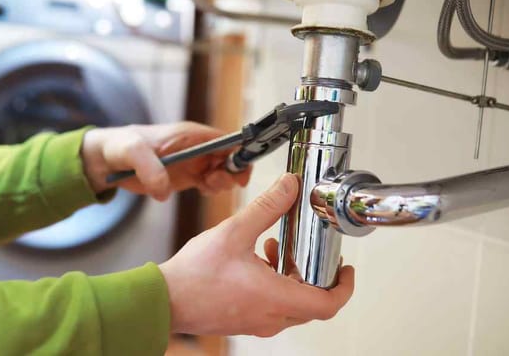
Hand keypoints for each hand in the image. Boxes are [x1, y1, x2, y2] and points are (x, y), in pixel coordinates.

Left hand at [81, 122, 251, 200]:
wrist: (106, 160)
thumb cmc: (120, 147)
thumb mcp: (131, 152)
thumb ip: (149, 168)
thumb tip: (164, 190)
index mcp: (190, 134)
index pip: (227, 139)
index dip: (239, 153)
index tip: (238, 172)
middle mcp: (197, 147)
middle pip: (231, 157)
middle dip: (231, 172)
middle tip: (212, 182)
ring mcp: (194, 162)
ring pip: (224, 172)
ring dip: (222, 182)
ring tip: (204, 186)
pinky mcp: (187, 177)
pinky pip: (210, 183)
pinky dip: (212, 189)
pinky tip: (201, 190)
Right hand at [159, 173, 354, 336]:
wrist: (163, 300)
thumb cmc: (194, 276)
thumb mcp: (235, 232)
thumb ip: (266, 207)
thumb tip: (289, 187)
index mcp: (275, 298)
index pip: (328, 304)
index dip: (344, 287)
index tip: (346, 270)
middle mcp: (270, 317)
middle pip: (312, 303)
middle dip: (315, 274)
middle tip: (309, 252)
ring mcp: (256, 322)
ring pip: (291, 304)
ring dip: (291, 276)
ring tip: (275, 248)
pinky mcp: (243, 321)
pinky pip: (272, 307)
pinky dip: (274, 284)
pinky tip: (255, 259)